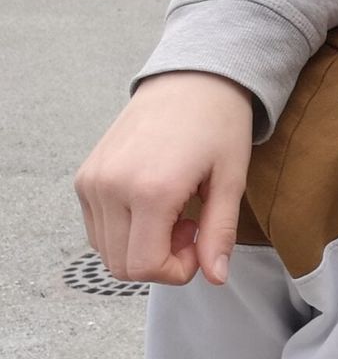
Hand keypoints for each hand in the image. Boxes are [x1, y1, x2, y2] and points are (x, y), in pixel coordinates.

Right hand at [74, 72, 253, 284]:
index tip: (200, 246)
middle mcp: (110, 187)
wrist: (192, 82)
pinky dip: (125, 232)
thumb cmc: (218, 124)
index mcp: (149, 190)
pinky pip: (98, 229)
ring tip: (176, 214)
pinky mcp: (84, 178)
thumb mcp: (231, 180)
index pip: (144, 267)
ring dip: (142, 247)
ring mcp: (92, 182)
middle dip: (160, 262)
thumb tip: (217, 276)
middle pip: (121, 266)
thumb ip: (220, 233)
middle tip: (191, 228)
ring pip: (106, 251)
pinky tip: (155, 206)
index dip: (176, 271)